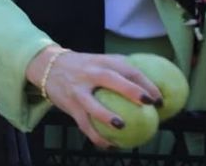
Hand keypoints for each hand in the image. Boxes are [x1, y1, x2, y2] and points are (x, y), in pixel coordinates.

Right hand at [25, 46, 161, 148]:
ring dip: (106, 115)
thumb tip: (151, 85)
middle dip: (129, 90)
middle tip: (148, 103)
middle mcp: (88, 73)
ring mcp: (77, 89)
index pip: (126, 68)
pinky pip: (83, 123)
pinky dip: (95, 136)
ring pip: (91, 103)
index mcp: (101, 61)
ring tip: (121, 126)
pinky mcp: (69, 105)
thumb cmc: (82, 66)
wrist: (47, 66)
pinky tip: (109, 145)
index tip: (158, 98)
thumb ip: (120, 68)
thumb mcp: (99, 60)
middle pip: (110, 78)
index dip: (145, 82)